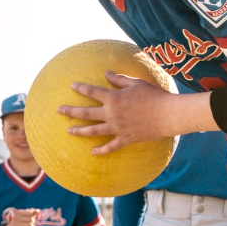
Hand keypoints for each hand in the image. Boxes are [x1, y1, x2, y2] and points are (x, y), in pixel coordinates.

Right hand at [2, 208, 39, 225]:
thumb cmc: (17, 222)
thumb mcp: (21, 216)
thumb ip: (29, 213)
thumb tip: (38, 211)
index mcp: (18, 213)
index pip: (30, 212)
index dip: (35, 214)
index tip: (35, 216)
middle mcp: (17, 218)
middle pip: (31, 219)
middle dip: (34, 222)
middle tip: (33, 223)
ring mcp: (17, 225)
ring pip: (30, 225)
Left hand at [59, 72, 215, 155]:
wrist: (168, 114)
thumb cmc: (154, 96)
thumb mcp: (136, 83)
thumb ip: (119, 79)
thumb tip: (107, 73)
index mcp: (113, 98)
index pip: (92, 91)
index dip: (81, 88)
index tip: (72, 85)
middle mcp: (112, 113)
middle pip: (86, 112)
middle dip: (71, 111)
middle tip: (59, 110)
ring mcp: (117, 128)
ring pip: (94, 130)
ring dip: (80, 131)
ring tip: (69, 131)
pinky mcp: (125, 139)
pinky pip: (110, 146)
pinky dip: (101, 150)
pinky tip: (93, 152)